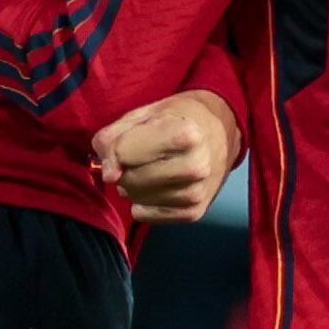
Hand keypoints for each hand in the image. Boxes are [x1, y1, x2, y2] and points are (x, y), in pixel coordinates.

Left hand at [93, 91, 241, 223]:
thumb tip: (107, 174)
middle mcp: (194, 167)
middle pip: (128, 179)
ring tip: (151, 167)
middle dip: (124, 168)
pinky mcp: (193, 213)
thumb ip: (114, 137)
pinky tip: (158, 184)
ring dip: (133, 186)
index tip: (120, 143)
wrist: (220, 132)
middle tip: (140, 155)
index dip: (114, 149)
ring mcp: (195, 193)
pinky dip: (143, 201)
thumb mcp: (143, 113)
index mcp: (184, 135)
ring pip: (135, 199)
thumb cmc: (178, 119)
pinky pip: (144, 214)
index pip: (124, 153)